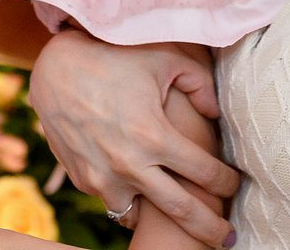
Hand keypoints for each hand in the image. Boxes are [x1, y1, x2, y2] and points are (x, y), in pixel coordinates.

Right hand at [29, 31, 238, 247]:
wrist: (55, 67)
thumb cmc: (114, 56)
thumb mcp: (164, 59)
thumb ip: (199, 84)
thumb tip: (216, 114)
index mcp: (154, 136)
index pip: (204, 173)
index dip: (226, 183)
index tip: (234, 185)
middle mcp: (129, 165)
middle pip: (182, 211)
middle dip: (210, 228)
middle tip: (227, 239)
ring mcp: (102, 178)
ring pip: (139, 216)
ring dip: (159, 219)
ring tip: (177, 218)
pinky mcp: (82, 180)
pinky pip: (112, 201)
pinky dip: (128, 199)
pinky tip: (141, 191)